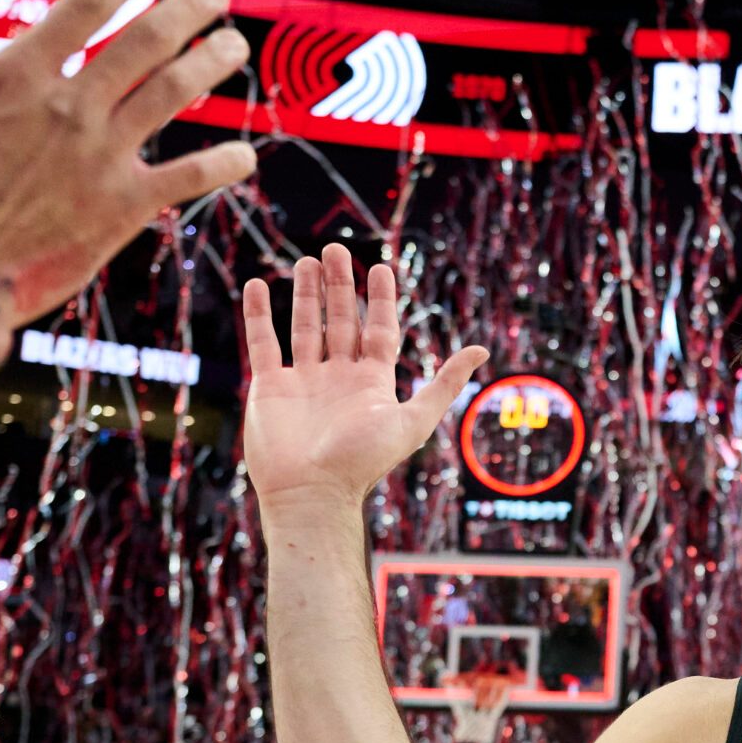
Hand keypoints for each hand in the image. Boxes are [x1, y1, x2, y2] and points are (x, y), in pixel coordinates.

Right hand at [0, 0, 255, 336]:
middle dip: (188, 12)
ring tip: (235, 47)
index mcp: (16, 76)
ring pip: (173, 97)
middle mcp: (69, 108)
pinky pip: (186, 179)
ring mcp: (102, 157)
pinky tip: (245, 155)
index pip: (85, 7)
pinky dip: (220, 165)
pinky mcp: (122, 208)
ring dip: (211, 67)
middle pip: (146, 44)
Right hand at [242, 245, 487, 512]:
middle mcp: (339, 377)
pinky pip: (263, 343)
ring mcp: (304, 380)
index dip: (380, 300)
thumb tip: (483, 350)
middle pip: (341, 321)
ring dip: (305, 294)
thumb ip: (445, 384)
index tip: (379, 267)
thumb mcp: (414, 420)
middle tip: (335, 250)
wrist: (312, 492)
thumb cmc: (363, 461)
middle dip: (339, 287)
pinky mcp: (270, 387)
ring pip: (305, 326)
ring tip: (307, 261)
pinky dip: (259, 315)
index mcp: (372, 382)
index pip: (379, 330)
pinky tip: (258, 286)